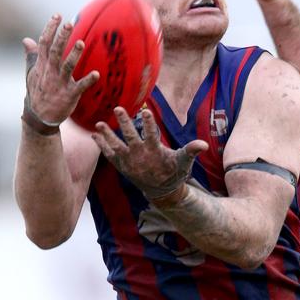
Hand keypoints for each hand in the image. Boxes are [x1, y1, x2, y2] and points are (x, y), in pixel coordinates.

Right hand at [23, 14, 98, 125]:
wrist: (39, 116)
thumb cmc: (38, 92)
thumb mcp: (32, 73)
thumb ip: (32, 56)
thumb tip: (26, 40)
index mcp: (42, 65)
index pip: (44, 43)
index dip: (50, 29)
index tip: (57, 15)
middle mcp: (50, 72)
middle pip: (55, 51)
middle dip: (62, 37)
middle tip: (69, 23)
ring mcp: (59, 83)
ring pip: (67, 66)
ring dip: (74, 55)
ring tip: (81, 42)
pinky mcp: (69, 95)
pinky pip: (80, 87)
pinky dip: (88, 80)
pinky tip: (97, 74)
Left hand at [92, 107, 208, 199]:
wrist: (162, 191)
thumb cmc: (174, 172)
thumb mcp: (185, 161)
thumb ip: (192, 150)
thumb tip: (205, 145)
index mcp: (155, 152)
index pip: (151, 134)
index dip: (148, 123)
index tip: (145, 111)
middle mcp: (140, 156)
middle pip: (130, 137)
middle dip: (124, 122)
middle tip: (118, 108)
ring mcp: (129, 161)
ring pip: (116, 145)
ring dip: (107, 134)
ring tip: (99, 124)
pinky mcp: (122, 166)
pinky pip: (110, 155)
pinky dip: (102, 146)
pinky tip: (95, 135)